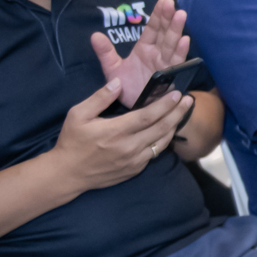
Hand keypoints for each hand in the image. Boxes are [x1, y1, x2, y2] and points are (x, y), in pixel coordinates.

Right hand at [50, 81, 195, 192]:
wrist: (68, 174)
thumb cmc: (72, 141)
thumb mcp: (78, 115)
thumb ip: (99, 98)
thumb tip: (118, 82)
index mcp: (116, 131)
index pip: (148, 116)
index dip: (165, 105)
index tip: (177, 94)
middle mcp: (129, 147)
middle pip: (161, 129)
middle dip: (177, 113)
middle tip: (189, 101)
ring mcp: (134, 161)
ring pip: (162, 143)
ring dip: (174, 127)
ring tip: (181, 113)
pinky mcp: (135, 170)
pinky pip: (154, 154)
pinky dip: (163, 141)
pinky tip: (167, 131)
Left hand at [91, 0, 189, 106]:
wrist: (134, 110)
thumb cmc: (127, 88)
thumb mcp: (112, 69)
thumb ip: (105, 53)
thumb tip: (94, 35)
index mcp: (144, 49)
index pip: (152, 29)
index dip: (157, 15)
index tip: (163, 1)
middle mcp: (157, 54)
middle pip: (164, 33)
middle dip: (168, 18)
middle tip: (171, 4)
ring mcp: (165, 64)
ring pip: (171, 44)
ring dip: (176, 30)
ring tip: (180, 15)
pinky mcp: (170, 76)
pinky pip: (176, 62)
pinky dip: (180, 51)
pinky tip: (184, 40)